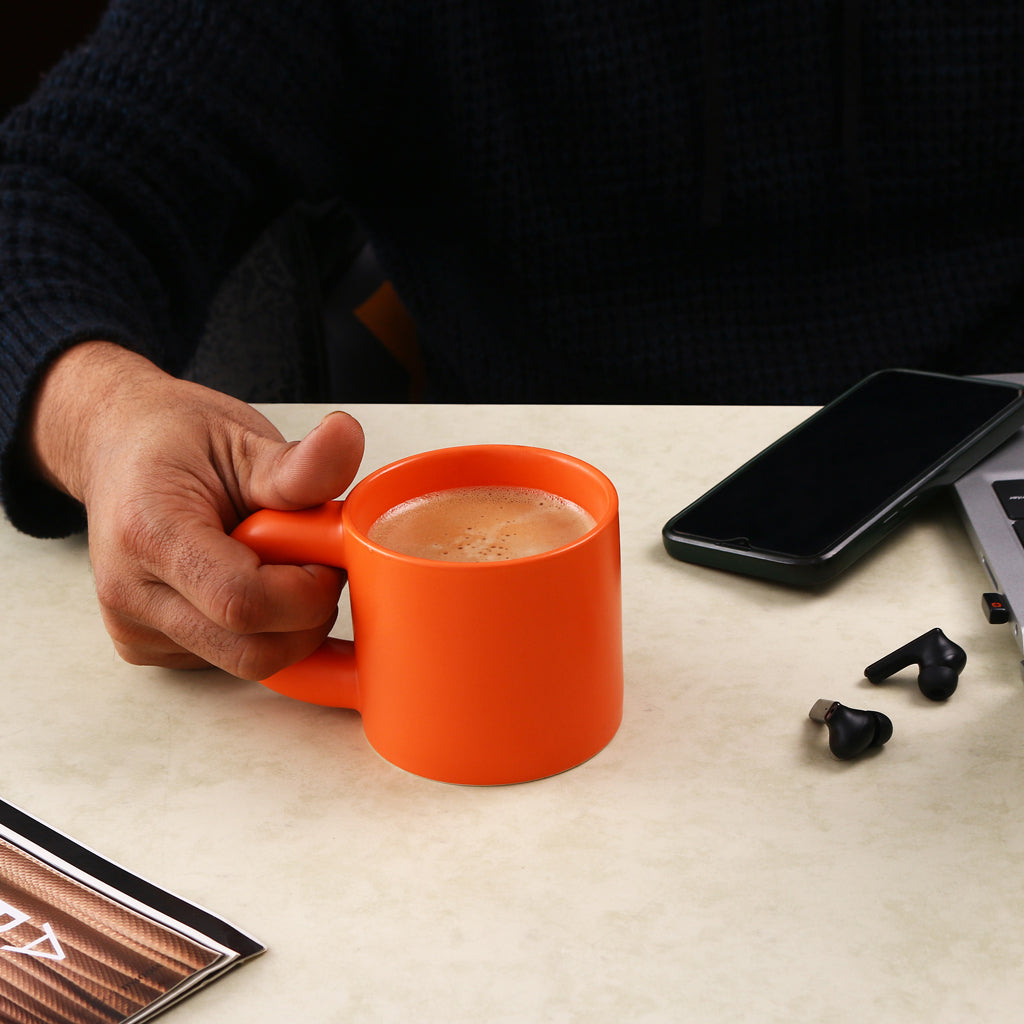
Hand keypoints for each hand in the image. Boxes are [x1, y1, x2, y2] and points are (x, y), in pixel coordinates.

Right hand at [28, 342, 364, 677]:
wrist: (119, 450)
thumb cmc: (178, 443)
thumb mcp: (244, 439)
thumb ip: (300, 463)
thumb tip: (347, 436)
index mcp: (149, 533)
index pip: (245, 602)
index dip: (309, 590)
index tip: (327, 553)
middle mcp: (129, 592)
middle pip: (252, 652)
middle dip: (308, 616)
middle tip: (314, 561)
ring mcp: (133, 628)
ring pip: (247, 663)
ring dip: (288, 625)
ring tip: (279, 565)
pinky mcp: (145, 649)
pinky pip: (229, 662)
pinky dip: (261, 631)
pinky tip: (251, 583)